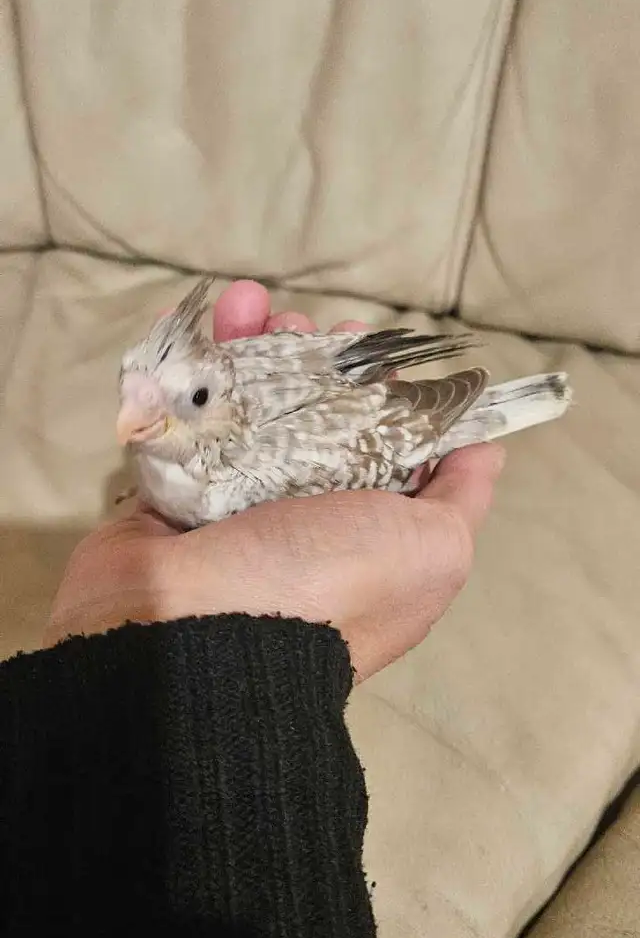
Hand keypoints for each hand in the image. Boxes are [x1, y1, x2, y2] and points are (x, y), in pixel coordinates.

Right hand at [45, 281, 503, 679]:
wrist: (203, 630)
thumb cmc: (331, 585)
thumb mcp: (433, 551)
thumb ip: (460, 497)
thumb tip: (487, 450)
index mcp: (365, 527)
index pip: (380, 441)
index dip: (384, 388)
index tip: (379, 350)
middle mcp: (300, 510)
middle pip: (311, 407)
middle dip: (316, 354)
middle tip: (314, 327)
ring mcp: (231, 492)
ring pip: (248, 395)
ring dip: (255, 338)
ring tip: (255, 307)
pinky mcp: (171, 476)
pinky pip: (182, 401)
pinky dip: (193, 352)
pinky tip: (211, 312)